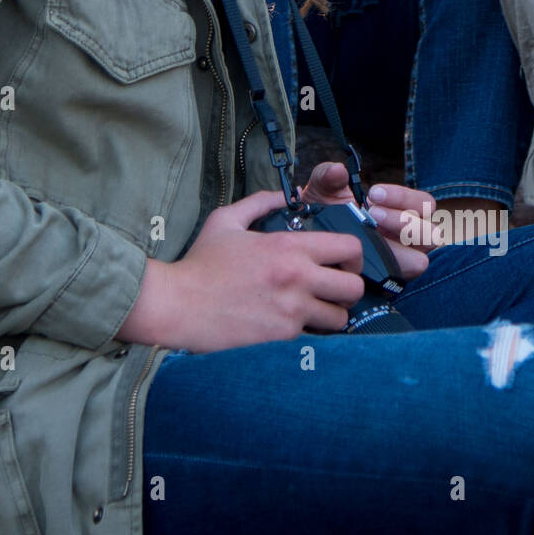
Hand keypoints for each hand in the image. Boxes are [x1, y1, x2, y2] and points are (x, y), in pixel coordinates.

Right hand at [117, 187, 367, 351]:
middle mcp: (298, 278)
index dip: (352, 256)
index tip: (342, 262)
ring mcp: (292, 311)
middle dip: (347, 288)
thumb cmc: (201, 264)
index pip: (350, 248)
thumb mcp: (226, 221)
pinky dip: (307, 332)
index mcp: (289, 247)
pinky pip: (313, 336)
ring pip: (340, 317)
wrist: (179, 304)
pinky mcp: (282, 338)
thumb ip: (259, 203)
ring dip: (330, 314)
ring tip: (313, 310)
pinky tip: (289, 324)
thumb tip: (285, 196)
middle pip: (354, 287)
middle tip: (332, 289)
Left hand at [297, 163, 433, 277]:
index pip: (424, 203)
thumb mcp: (323, 190)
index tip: (374, 193)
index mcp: (402, 211)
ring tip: (373, 237)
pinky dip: (385, 272)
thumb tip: (338, 171)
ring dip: (399, 251)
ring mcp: (401, 262)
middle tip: (374, 214)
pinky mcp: (389, 282)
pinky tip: (363, 261)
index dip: (404, 198)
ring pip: (421, 260)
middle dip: (404, 222)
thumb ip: (328, 176)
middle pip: (432, 233)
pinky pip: (398, 282)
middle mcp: (408, 238)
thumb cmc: (324, 210)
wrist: (310, 236)